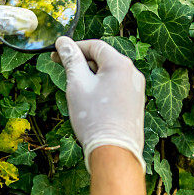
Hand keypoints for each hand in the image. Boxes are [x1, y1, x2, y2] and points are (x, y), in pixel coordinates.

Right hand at [52, 37, 145, 173]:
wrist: (114, 152)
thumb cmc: (94, 117)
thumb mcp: (77, 84)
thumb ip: (71, 60)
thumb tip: (64, 42)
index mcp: (120, 64)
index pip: (94, 46)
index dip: (73, 47)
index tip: (56, 54)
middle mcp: (133, 73)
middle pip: (103, 59)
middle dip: (81, 62)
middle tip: (61, 69)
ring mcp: (136, 89)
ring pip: (109, 74)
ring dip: (90, 76)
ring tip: (74, 89)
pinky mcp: (136, 104)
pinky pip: (116, 87)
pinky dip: (101, 88)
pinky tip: (89, 102)